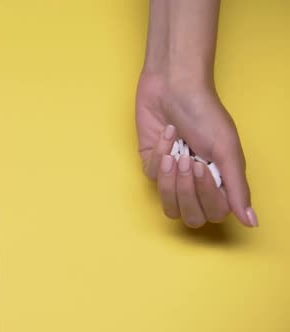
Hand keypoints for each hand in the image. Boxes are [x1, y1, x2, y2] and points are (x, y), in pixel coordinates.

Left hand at [136, 72, 256, 227]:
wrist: (173, 86)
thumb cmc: (204, 113)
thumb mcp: (226, 149)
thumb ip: (237, 188)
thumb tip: (251, 222)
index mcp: (219, 181)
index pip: (214, 214)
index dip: (207, 197)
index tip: (203, 168)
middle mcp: (196, 183)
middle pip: (189, 216)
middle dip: (186, 191)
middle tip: (188, 162)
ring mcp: (172, 175)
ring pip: (167, 202)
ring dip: (170, 178)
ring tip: (176, 152)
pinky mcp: (152, 163)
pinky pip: (153, 175)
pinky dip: (159, 153)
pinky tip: (167, 134)